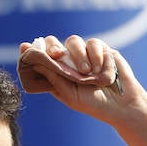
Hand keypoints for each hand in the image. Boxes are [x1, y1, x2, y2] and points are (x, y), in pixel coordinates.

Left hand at [18, 35, 145, 119]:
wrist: (121, 104)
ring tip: (88, 73)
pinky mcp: (101, 50)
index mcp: (57, 73)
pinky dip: (96, 56)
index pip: (41, 57)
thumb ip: (53, 76)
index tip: (25, 47)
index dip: (33, 51)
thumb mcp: (69, 93)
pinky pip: (93, 43)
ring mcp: (84, 54)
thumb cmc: (93, 103)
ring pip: (74, 41)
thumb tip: (34, 60)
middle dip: (53, 47)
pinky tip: (101, 70)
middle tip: (58, 55)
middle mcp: (68, 61)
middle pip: (54, 42)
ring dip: (79, 56)